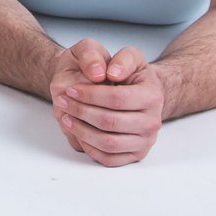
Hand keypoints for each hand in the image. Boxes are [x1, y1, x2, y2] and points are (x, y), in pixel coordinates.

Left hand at [52, 43, 165, 166]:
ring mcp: (145, 141)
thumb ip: (123, 59)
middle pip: (109, 122)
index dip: (89, 95)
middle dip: (81, 111)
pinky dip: (90, 148)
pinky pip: (110, 159)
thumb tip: (111, 73)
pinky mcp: (136, 154)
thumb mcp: (130, 56)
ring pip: (108, 143)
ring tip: (66, 117)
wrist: (141, 93)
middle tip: (63, 102)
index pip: (116, 99)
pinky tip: (78, 133)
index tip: (71, 89)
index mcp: (152, 96)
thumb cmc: (131, 75)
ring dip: (81, 131)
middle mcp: (152, 122)